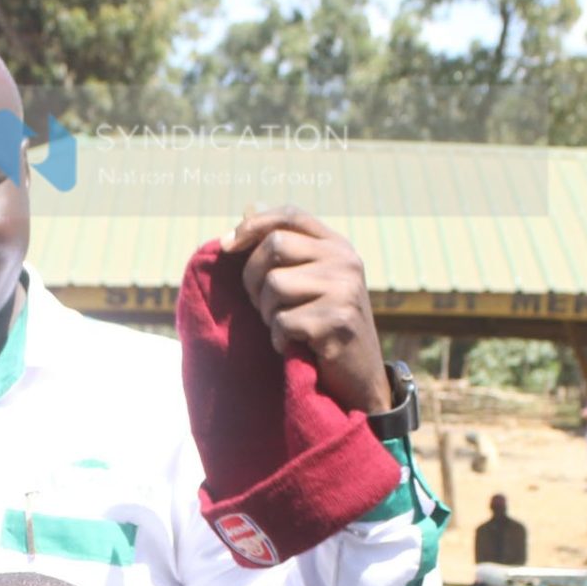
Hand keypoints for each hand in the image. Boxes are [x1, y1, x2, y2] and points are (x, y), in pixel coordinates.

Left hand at [219, 208, 389, 417]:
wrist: (359, 375)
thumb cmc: (324, 326)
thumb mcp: (312, 281)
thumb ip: (287, 249)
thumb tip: (246, 209)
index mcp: (338, 246)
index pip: (291, 214)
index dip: (253, 224)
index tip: (227, 246)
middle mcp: (345, 261)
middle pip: (275, 245)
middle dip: (254, 278)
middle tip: (263, 305)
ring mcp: (344, 290)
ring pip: (275, 285)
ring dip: (268, 314)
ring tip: (286, 327)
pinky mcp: (338, 321)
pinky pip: (283, 321)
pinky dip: (279, 339)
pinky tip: (296, 346)